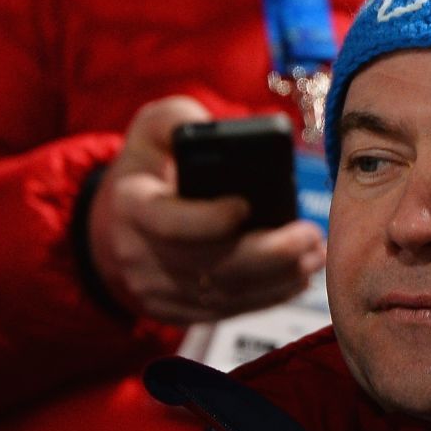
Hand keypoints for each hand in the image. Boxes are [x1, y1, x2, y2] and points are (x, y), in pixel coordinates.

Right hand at [88, 96, 325, 323]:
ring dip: (280, 277)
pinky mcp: (177, 312)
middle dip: (269, 254)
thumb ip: (179, 119)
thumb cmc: (146, 171)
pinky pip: (228, 310)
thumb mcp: (151, 131)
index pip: (170, 222)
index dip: (209, 220)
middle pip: (212, 266)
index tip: (246, 205)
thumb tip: (219, 130)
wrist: (114, 229)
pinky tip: (297, 277)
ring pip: (226, 293)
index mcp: (132, 206)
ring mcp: (157, 290)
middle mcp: (139, 255)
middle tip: (309, 235)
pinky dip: (268, 296)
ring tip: (315, 254)